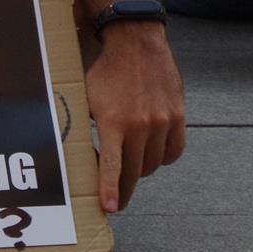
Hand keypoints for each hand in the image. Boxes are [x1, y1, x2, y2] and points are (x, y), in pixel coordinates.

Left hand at [82, 22, 184, 213]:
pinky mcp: (177, 117)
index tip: (110, 208)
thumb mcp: (87, 98)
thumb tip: (75, 150)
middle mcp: (140, 125)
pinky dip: (163, 157)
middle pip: (135, 171)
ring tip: (131, 163)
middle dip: (124, 188)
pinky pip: (173, 152)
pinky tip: (152, 152)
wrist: (137, 43)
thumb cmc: (106, 71)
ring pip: (154, 164)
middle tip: (117, 198)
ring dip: (142, 169)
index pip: (114, 166)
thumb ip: (85, 125)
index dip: (111, 190)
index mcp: (114, 122)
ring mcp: (162, 122)